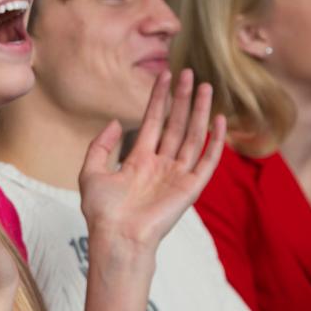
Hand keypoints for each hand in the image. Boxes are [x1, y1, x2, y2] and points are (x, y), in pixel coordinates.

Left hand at [78, 69, 225, 258]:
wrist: (117, 237)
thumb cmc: (102, 212)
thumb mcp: (91, 172)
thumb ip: (100, 146)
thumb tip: (114, 122)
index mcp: (139, 160)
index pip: (153, 121)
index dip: (159, 98)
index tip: (165, 75)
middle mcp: (161, 164)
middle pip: (176, 124)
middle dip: (183, 98)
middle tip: (190, 73)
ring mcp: (177, 175)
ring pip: (193, 136)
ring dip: (200, 111)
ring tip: (206, 86)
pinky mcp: (191, 187)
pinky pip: (207, 160)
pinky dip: (215, 141)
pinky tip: (219, 120)